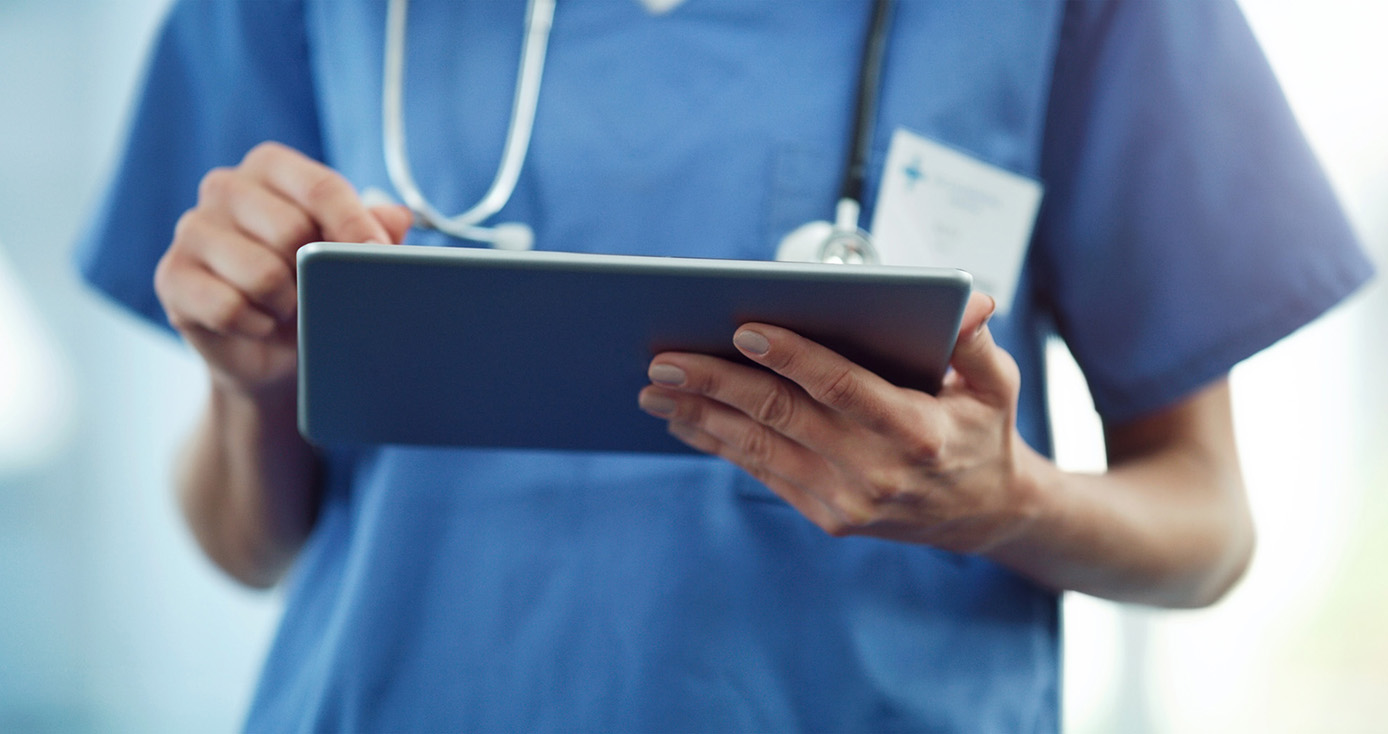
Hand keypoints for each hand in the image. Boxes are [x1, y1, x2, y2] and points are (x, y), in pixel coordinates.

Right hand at [154, 142, 411, 397]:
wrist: (273, 355)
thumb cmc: (315, 289)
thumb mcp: (350, 257)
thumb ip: (375, 231)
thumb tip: (397, 218)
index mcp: (272, 167)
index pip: (321, 187)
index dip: (356, 227)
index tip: (377, 258)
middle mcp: (225, 187)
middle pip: (291, 230)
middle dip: (315, 274)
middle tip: (316, 290)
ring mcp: (190, 229)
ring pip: (262, 274)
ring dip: (287, 305)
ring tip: (286, 307)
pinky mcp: (171, 277)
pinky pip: (229, 308)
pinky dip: (256, 327)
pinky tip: (258, 324)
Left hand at [638, 293, 1040, 552]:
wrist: (983, 514)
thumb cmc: (980, 431)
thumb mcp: (995, 383)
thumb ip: (974, 339)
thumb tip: (970, 298)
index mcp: (916, 430)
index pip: (841, 386)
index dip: (792, 357)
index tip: (744, 330)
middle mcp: (877, 470)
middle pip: (783, 416)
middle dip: (718, 384)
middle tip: (666, 358)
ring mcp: (847, 500)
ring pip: (760, 448)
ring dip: (701, 417)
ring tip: (654, 389)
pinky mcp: (827, 517)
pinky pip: (762, 473)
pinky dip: (719, 444)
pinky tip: (683, 420)